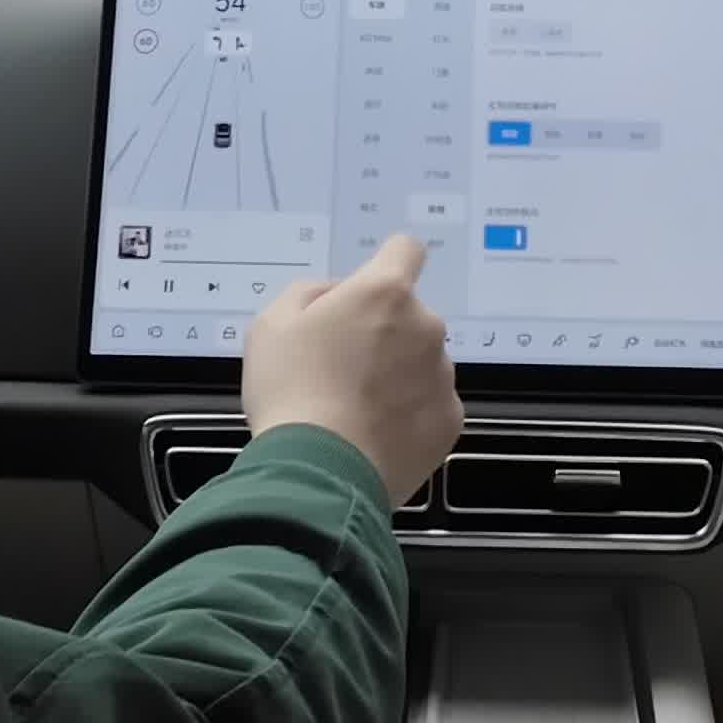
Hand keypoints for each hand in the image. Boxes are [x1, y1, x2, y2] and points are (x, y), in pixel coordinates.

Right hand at [243, 234, 462, 499]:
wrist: (319, 471)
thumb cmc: (291, 390)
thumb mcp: (272, 325)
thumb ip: (309, 294)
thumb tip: (336, 295)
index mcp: (383, 293)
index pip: (405, 251)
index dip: (388, 263)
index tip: (371, 290)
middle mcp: (425, 326)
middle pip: (409, 316)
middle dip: (383, 332)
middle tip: (343, 367)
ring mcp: (442, 375)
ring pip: (422, 361)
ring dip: (399, 374)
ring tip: (357, 409)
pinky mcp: (450, 419)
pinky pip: (430, 403)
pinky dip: (410, 413)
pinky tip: (376, 433)